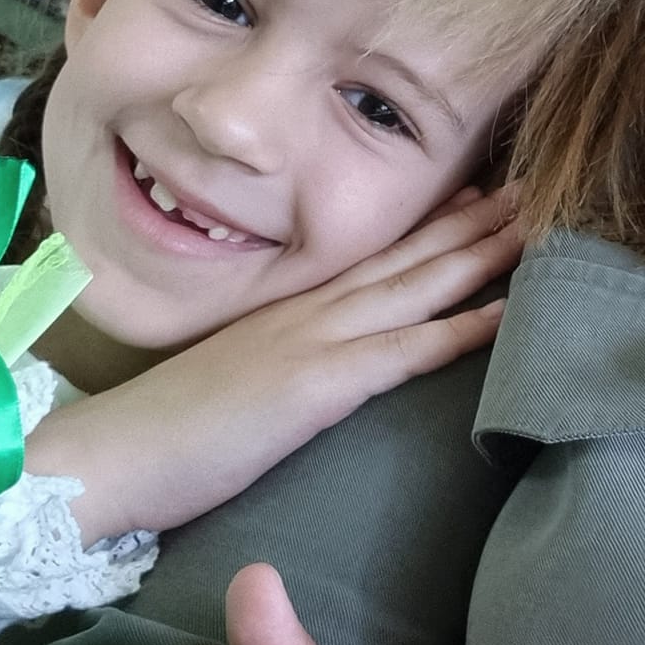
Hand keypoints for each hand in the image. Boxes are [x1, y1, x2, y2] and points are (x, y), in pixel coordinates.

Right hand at [30, 184, 520, 540]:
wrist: (107, 459)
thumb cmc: (166, 435)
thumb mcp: (241, 381)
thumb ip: (287, 364)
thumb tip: (325, 368)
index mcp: (291, 309)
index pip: (376, 255)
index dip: (434, 222)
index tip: (485, 191)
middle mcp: (309, 309)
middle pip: (407, 256)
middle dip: (474, 219)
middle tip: (535, 185)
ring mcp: (313, 341)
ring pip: (415, 286)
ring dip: (481, 255)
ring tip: (536, 225)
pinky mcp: (315, 386)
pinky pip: (402, 352)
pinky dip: (458, 329)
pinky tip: (505, 313)